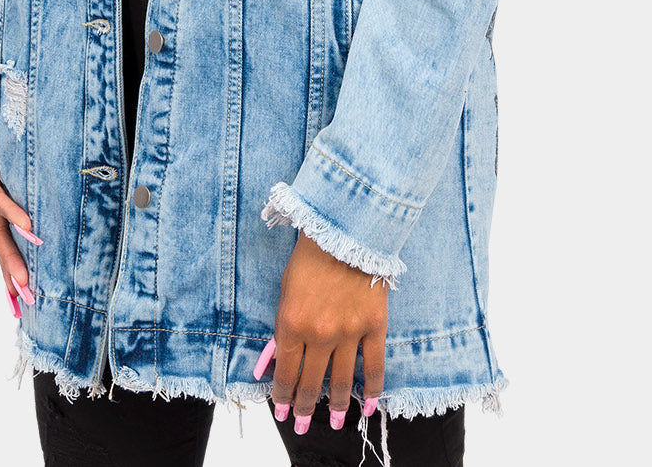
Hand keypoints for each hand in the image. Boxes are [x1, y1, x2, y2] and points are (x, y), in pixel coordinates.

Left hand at [264, 231, 387, 433]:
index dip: (282, 395)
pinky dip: (371, 388)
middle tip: (300, 424)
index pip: (286, 372)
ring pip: (341, 380)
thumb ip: (283, 326)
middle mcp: (320, 333)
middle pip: (311, 382)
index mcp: (292, 323)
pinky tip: (367, 405)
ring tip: (332, 423)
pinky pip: (374, 365)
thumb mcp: (286, 289)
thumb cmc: (310, 255)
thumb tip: (277, 359)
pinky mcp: (374, 325)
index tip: (281, 410)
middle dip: (304, 407)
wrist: (346, 228)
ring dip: (335, 406)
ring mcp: (349, 332)